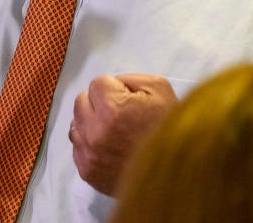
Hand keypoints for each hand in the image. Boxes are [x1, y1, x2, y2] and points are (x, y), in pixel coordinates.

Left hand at [69, 74, 176, 195]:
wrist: (176, 173)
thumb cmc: (170, 129)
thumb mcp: (160, 89)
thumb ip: (130, 79)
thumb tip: (110, 84)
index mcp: (112, 108)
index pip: (97, 83)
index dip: (115, 89)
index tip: (129, 101)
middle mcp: (95, 131)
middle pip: (81, 102)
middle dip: (98, 104)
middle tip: (120, 115)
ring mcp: (89, 154)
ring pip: (76, 125)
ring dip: (91, 124)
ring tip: (114, 133)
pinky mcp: (88, 172)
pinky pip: (78, 148)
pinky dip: (90, 145)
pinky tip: (109, 149)